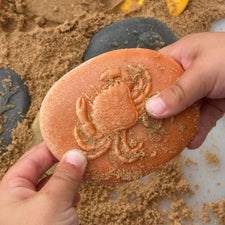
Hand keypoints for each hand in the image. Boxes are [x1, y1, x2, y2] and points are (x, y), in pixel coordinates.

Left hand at [0, 142, 86, 224]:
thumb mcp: (51, 203)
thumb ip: (65, 177)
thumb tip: (76, 155)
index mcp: (10, 190)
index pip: (32, 158)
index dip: (51, 147)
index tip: (69, 139)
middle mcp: (20, 198)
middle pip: (42, 169)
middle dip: (61, 161)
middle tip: (78, 152)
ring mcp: (33, 210)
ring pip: (52, 184)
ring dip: (68, 178)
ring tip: (81, 172)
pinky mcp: (46, 219)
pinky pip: (58, 198)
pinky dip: (69, 193)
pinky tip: (77, 195)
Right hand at [146, 32, 224, 148]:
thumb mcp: (204, 72)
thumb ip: (179, 91)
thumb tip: (152, 110)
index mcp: (179, 56)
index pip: (152, 70)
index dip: (139, 86)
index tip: (127, 102)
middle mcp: (186, 74)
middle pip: (164, 94)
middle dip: (155, 110)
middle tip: (142, 126)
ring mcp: (200, 90)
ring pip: (181, 110)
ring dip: (175, 125)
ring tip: (162, 139)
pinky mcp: (212, 105)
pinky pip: (200, 120)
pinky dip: (196, 132)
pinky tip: (190, 143)